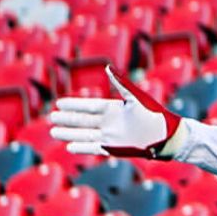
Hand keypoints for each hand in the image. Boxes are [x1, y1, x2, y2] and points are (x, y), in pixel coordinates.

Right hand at [49, 67, 182, 157]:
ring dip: (69, 134)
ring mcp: (111, 136)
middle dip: (67, 120)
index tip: (59, 103)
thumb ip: (120, 83)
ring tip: (53, 132)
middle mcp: (109, 122)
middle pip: (83, 121)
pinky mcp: (114, 148)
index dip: (74, 104)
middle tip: (51, 118)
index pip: (88, 106)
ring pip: (85, 134)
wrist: (165, 135)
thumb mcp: (135, 97)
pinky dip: (82, 147)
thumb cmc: (153, 114)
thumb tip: (107, 67)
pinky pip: (94, 148)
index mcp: (113, 108)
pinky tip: (69, 147)